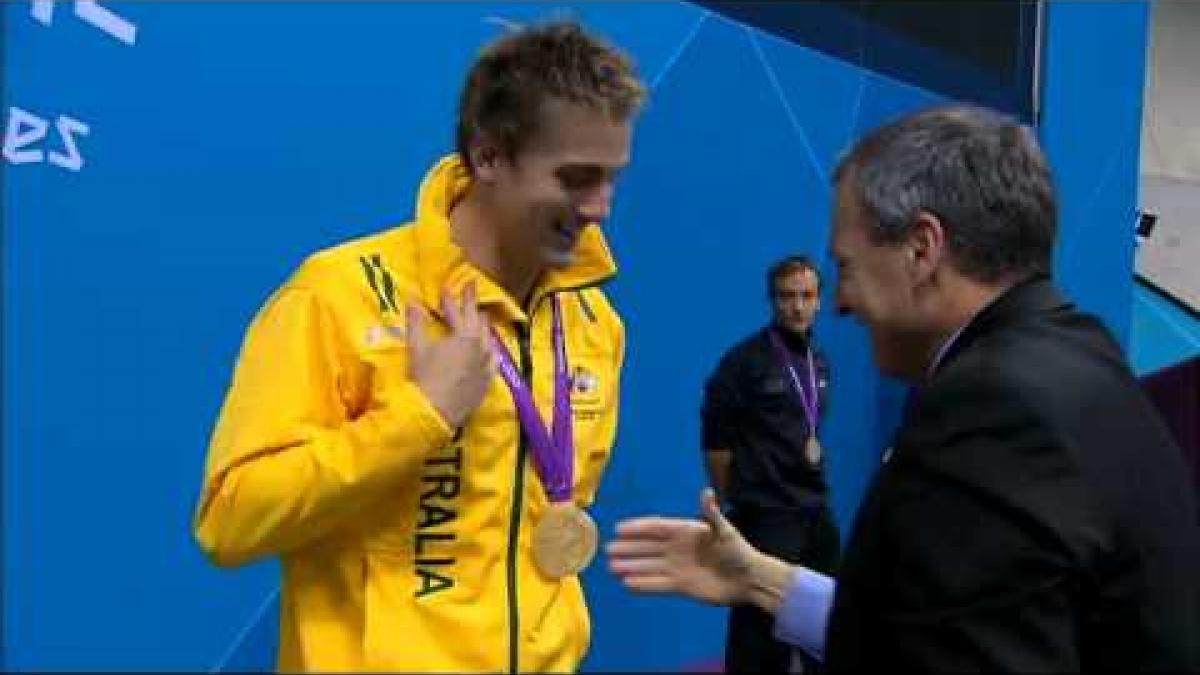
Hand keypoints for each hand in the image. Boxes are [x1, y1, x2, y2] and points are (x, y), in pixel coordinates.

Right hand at [407, 282, 493, 428]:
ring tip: (480, 316)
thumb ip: (416, 322)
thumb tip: (412, 300)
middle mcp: (481, 347)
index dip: (452, 298)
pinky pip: (493, 359)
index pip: (459, 310)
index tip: (448, 286)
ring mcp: (486, 365)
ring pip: (489, 338)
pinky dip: (489, 348)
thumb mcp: (417, 347)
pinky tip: (489, 347)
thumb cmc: (423, 378)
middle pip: (478, 320)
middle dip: (472, 304)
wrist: (433, 414)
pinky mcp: (487, 381)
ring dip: (483, 325)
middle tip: (471, 289)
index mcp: (465, 335)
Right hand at [606, 488, 758, 606]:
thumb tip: (706, 492)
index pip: (657, 528)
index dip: (639, 528)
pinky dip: (643, 584)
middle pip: (648, 547)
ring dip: (632, 565)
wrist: (749, 580)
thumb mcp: (724, 530)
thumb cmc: (738, 551)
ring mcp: (678, 567)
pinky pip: (658, 584)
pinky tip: (628, 583)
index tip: (619, 528)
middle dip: (629, 547)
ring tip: (612, 566)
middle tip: (608, 549)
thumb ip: (711, 513)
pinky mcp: (681, 585)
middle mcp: (678, 548)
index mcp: (686, 531)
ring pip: (649, 565)